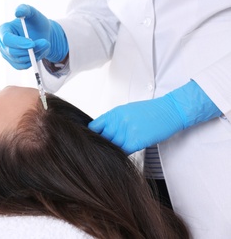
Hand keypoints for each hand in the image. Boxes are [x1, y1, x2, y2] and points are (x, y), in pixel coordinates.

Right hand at [0, 4, 67, 68]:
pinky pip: (23, 66)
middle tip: (45, 44)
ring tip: (43, 45)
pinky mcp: (14, 63)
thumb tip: (17, 12)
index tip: (33, 44)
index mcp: (3, 30)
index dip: (19, 43)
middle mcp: (2, 44)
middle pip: (13, 52)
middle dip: (30, 50)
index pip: (7, 39)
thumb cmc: (36, 22)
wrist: (42, 34)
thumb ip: (26, 9)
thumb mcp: (33, 13)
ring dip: (34, 55)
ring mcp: (7, 55)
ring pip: (20, 60)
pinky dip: (33, 61)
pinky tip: (38, 52)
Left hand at [88, 81, 221, 153]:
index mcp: (115, 113)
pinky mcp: (136, 140)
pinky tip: (127, 152)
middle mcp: (119, 121)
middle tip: (105, 149)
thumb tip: (101, 132)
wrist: (170, 111)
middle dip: (104, 144)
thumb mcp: (127, 111)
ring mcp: (127, 131)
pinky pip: (123, 151)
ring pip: (112, 146)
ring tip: (118, 150)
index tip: (94, 140)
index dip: (93, 135)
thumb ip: (113, 121)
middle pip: (102, 138)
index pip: (94, 127)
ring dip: (114, 150)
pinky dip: (123, 154)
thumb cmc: (150, 111)